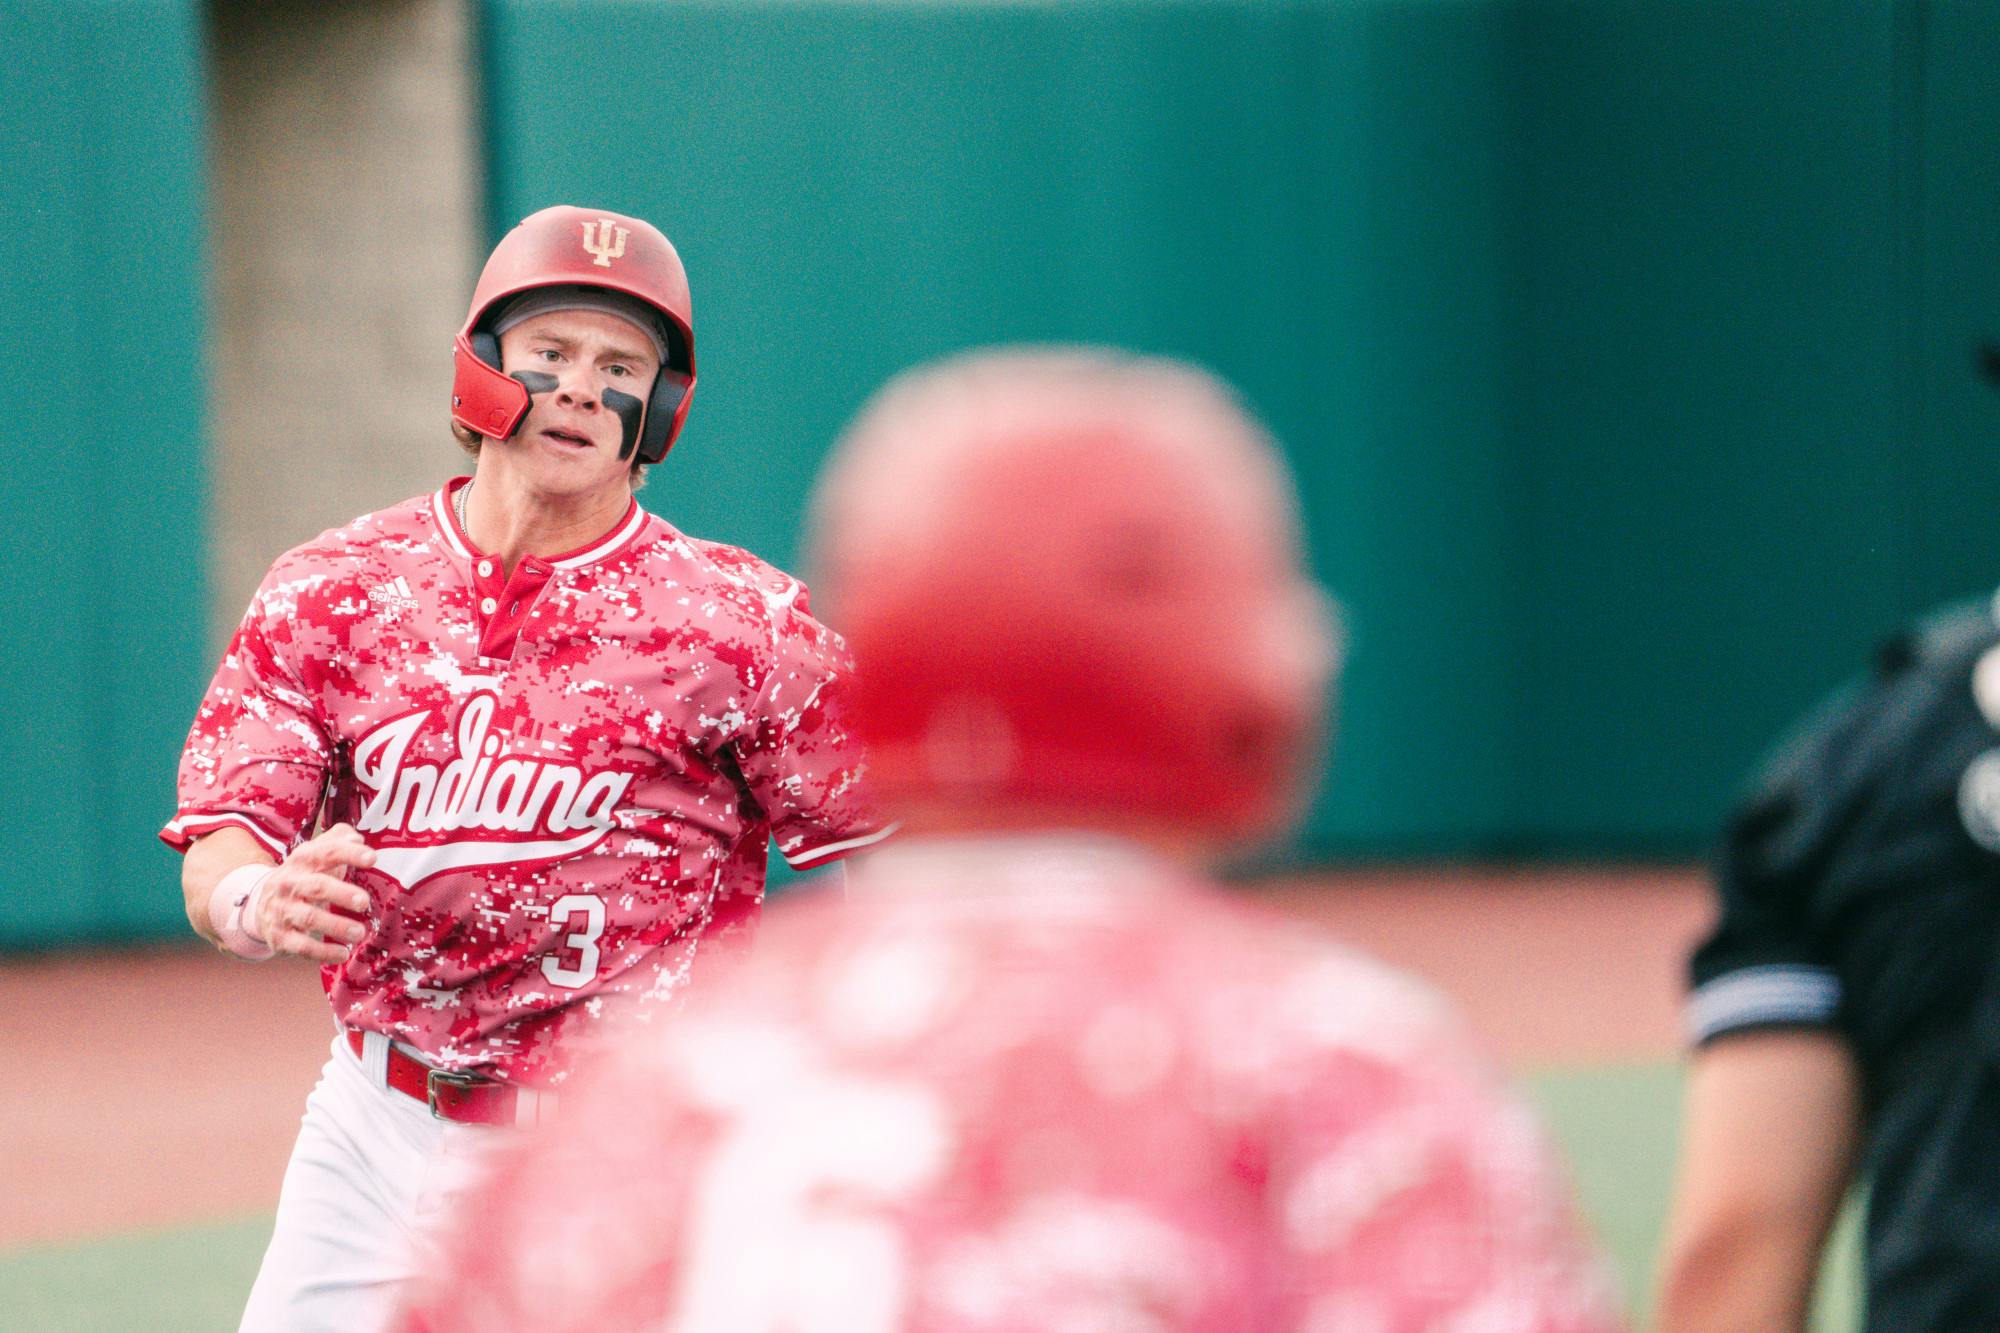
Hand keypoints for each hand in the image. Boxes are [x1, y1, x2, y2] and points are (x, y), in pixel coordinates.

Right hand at [252, 823, 376, 963]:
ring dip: (336, 926)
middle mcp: (290, 884)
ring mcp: (283, 911)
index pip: (326, 852)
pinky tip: (343, 953)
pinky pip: (301, 946)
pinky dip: (322, 952)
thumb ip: (338, 840)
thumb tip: (358, 838)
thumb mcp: (316, 854)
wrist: (262, 903)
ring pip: (308, 918)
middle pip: (316, 886)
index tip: (373, 858)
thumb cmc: (305, 876)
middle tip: (364, 901)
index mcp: (302, 861)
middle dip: (341, 893)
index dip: (349, 853)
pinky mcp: (280, 937)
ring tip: (360, 932)